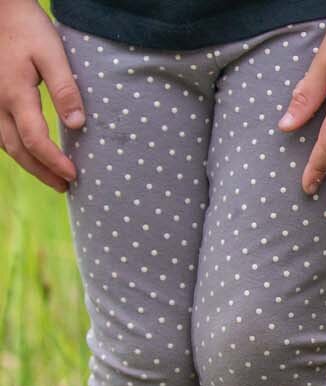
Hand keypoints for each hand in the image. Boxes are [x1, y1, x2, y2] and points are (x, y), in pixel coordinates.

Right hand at [0, 0, 83, 191]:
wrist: (0, 10)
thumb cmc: (27, 29)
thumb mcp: (53, 55)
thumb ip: (65, 89)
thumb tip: (77, 124)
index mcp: (15, 94)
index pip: (34, 140)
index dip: (54, 162)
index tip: (74, 175)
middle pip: (17, 149)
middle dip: (41, 171)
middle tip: (65, 187)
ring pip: (5, 143)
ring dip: (28, 163)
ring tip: (52, 177)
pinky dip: (15, 147)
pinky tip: (31, 154)